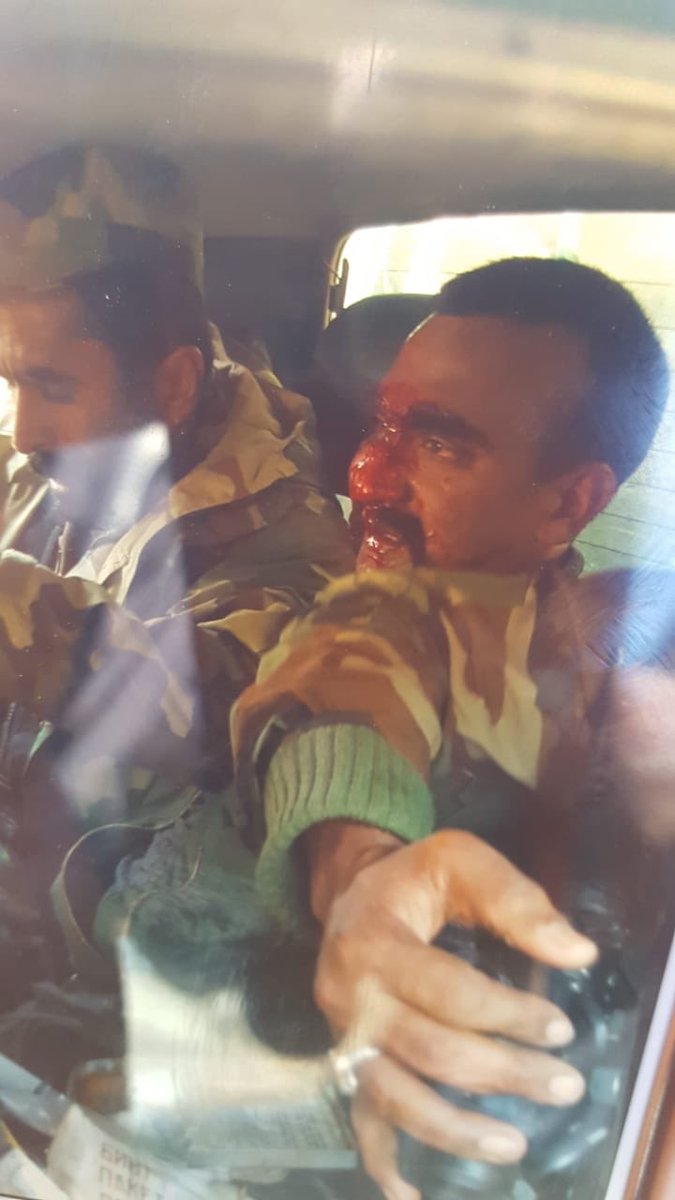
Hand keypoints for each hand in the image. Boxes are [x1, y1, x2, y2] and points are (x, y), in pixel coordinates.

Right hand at [312, 828, 597, 1199]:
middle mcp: (349, 994)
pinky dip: (385, 1160)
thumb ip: (516, 900)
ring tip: (512, 1144)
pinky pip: (360, 1118)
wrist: (351, 891)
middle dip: (501, 1073)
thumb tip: (576, 954)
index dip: (506, 1015)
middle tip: (563, 1086)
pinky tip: (412, 1191)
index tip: (561, 1028)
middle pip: (426, 1049)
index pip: (447, 990)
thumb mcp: (459, 860)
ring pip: (392, 1096)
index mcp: (374, 940)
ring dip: (453, 1128)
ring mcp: (341, 1035)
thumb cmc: (412, 878)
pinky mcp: (344, 1060)